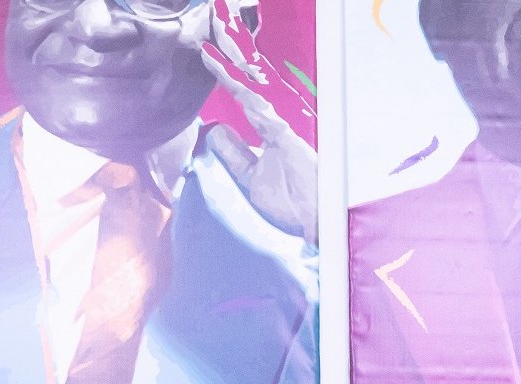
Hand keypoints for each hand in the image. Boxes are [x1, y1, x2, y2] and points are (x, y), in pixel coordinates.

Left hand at [197, 7, 316, 242]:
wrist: (314, 226)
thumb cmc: (292, 204)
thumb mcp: (252, 178)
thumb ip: (234, 153)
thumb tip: (214, 129)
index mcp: (272, 125)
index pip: (243, 89)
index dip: (225, 69)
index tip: (206, 49)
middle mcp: (278, 115)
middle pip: (250, 74)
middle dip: (232, 44)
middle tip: (215, 14)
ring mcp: (284, 120)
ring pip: (252, 78)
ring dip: (232, 52)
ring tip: (215, 24)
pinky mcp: (286, 131)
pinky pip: (254, 101)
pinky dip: (235, 82)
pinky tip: (218, 63)